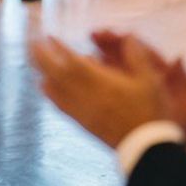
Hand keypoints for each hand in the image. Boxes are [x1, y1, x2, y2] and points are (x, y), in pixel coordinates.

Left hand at [31, 35, 185, 147]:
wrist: (148, 149)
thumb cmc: (150, 112)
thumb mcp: (151, 81)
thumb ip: (137, 56)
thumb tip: (129, 37)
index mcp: (99, 81)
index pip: (70, 60)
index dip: (57, 47)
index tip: (50, 36)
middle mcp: (83, 93)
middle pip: (52, 71)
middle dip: (40, 55)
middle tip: (35, 43)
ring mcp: (79, 109)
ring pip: (51, 87)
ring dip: (42, 71)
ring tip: (38, 61)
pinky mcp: (80, 122)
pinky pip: (57, 105)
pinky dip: (49, 91)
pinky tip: (46, 85)